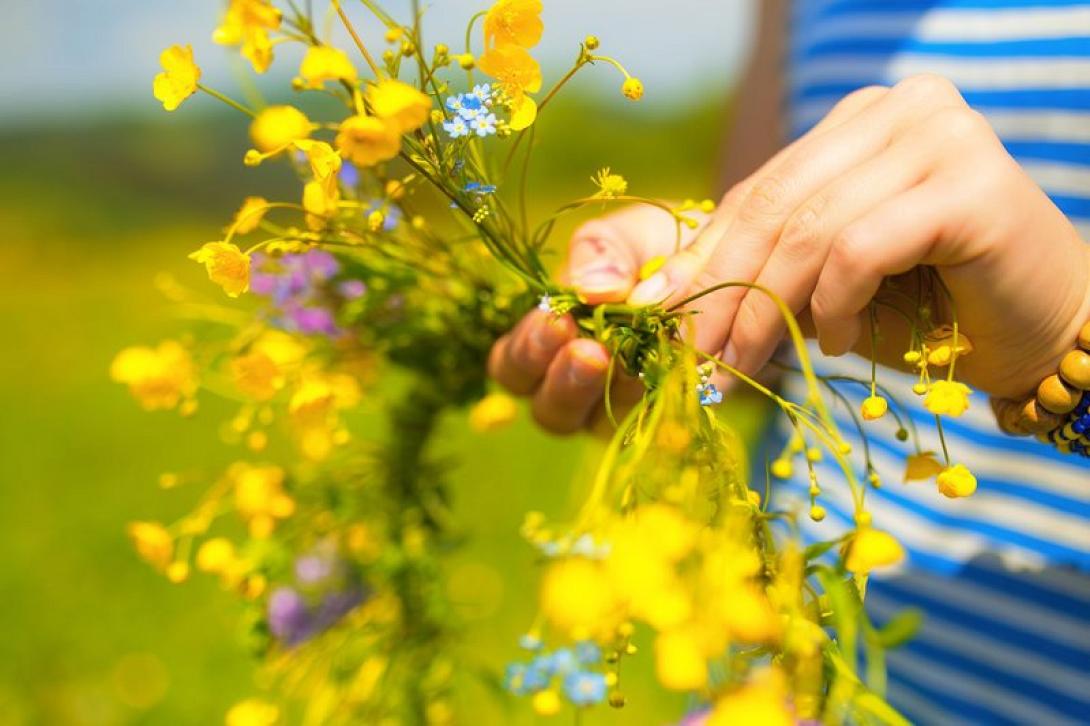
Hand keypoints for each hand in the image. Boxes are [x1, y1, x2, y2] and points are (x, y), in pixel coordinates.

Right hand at [488, 205, 705, 433]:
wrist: (730, 261)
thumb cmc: (659, 248)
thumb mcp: (624, 235)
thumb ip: (600, 253)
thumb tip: (590, 286)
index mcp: (549, 344)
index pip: (515, 365)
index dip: (529, 350)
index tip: (558, 320)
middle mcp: (577, 385)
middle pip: (549, 409)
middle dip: (564, 380)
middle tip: (590, 351)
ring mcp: (621, 407)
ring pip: (596, 423)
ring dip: (608, 393)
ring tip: (625, 362)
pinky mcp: (668, 414)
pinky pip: (654, 420)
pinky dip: (657, 396)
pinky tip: (666, 372)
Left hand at [626, 74, 1089, 398]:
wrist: (1044, 333)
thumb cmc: (930, 310)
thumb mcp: (827, 285)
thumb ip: (762, 271)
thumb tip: (662, 295)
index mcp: (861, 121)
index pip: (761, 189)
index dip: (705, 259)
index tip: (661, 319)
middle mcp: (901, 109)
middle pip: (776, 204)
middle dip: (723, 290)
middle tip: (696, 358)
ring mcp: (940, 136)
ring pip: (811, 229)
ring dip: (768, 310)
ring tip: (754, 362)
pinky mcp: (969, 183)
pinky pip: (860, 249)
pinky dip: (835, 306)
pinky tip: (839, 343)